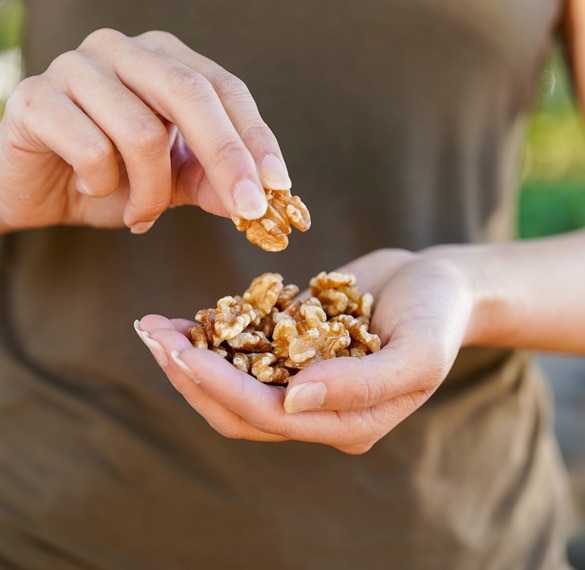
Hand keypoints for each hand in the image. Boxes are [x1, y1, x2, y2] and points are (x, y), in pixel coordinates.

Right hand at [0, 29, 289, 233]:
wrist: (38, 187)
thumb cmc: (111, 177)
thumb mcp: (173, 181)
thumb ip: (211, 183)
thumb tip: (255, 200)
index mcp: (163, 61)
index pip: (224, 89)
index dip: (256, 138)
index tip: (279, 185)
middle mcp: (123, 52)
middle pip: (190, 94)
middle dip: (226, 158)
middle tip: (247, 209)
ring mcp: (77, 68)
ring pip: (142, 132)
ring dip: (151, 191)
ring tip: (141, 214)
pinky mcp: (36, 98)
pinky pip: (90, 147)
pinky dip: (103, 185)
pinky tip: (92, 190)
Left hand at [135, 248, 476, 453]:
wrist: (437, 284)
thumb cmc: (437, 317)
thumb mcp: (417, 353)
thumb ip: (361, 385)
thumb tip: (294, 399)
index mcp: (347, 423)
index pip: (271, 418)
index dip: (223, 389)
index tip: (183, 354)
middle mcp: (317, 410)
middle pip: (238, 410)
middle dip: (191, 376)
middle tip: (151, 336)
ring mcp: (301, 381)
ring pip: (232, 384)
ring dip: (190, 359)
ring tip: (155, 327)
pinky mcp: (292, 350)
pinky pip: (244, 352)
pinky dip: (213, 337)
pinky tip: (186, 318)